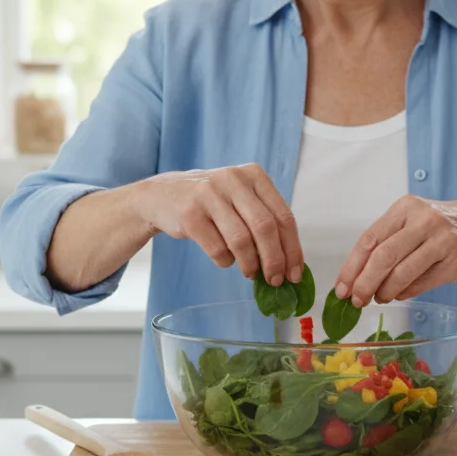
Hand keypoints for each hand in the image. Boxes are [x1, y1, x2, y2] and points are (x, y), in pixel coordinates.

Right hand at [135, 164, 303, 284]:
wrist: (162, 195)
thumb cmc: (212, 202)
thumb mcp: (241, 198)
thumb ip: (265, 221)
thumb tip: (289, 264)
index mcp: (254, 175)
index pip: (283, 216)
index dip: (292, 249)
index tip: (294, 273)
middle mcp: (233, 180)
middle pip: (265, 228)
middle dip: (274, 260)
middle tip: (275, 280)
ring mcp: (209, 194)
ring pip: (241, 240)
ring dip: (250, 264)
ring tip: (250, 272)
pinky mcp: (190, 213)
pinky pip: (217, 248)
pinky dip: (225, 261)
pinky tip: (225, 259)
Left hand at [335, 196, 456, 306]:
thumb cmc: (444, 227)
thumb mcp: (416, 220)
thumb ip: (388, 241)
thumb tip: (355, 277)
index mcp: (407, 207)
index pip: (370, 238)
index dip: (351, 266)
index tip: (341, 288)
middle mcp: (424, 220)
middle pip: (383, 256)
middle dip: (364, 283)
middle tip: (356, 301)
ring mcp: (443, 241)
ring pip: (402, 272)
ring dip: (385, 291)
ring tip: (379, 298)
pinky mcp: (456, 262)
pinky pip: (422, 283)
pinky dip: (405, 293)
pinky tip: (399, 295)